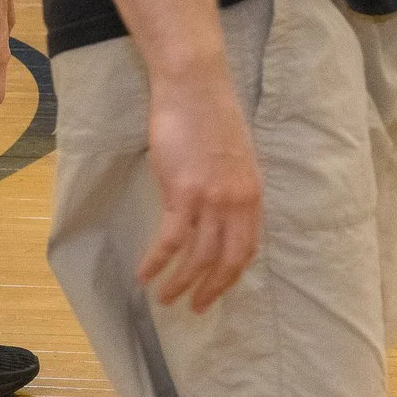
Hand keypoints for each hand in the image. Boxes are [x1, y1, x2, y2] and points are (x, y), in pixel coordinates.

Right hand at [137, 69, 262, 312]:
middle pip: (227, 260)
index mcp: (252, 193)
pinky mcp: (182, 192)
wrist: (196, 87)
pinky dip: (156, 262)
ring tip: (164, 299)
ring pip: (198, 256)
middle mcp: (237, 201)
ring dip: (180, 283)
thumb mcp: (236, 158)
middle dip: (211, 289)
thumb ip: (232, 190)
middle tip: (195, 308)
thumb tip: (221, 217)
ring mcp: (211, 198)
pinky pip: (169, 240)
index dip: (231, 274)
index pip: (248, 247)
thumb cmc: (212, 117)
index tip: (217, 290)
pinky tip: (144, 275)